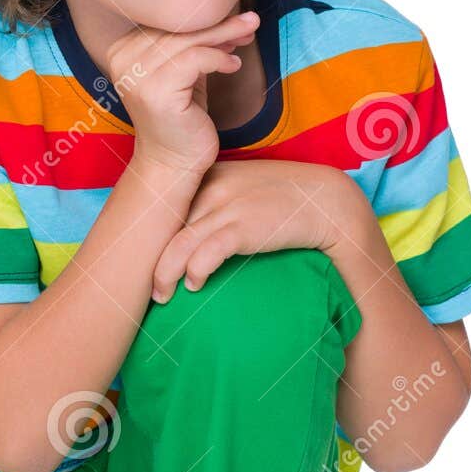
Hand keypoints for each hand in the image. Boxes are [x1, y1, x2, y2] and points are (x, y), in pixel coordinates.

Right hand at [108, 10, 260, 176]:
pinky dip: (219, 59)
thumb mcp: (185, 74)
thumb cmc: (181, 119)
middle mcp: (123, 60)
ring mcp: (137, 76)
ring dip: (225, 36)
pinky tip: (233, 66)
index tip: (235, 18)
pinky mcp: (156, 91)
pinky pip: (195, 59)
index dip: (203, 18)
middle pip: (179, 29)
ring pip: (190, 41)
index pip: (168, 23)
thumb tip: (228, 17)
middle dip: (219, 23)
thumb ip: (194, 46)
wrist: (172, 164)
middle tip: (251, 19)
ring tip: (248, 35)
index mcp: (123, 50)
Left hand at [150, 159, 353, 301]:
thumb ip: (216, 200)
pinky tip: (194, 285)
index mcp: (208, 176)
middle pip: (164, 227)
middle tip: (148, 286)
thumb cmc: (284, 199)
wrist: (326, 202)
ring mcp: (226, 207)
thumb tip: (190, 230)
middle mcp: (211, 188)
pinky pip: (205, 254)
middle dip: (150, 259)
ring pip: (177, 244)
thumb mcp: (244, 189)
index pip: (166, 205)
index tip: (144, 257)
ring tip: (162, 295)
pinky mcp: (242, 227)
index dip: (152, 235)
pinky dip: (194, 272)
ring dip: (164, 275)